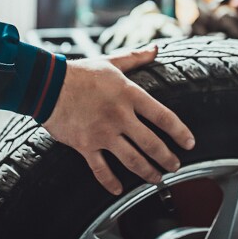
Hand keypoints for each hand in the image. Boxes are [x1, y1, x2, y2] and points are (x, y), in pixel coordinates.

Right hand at [42, 45, 195, 194]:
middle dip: (167, 159)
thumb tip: (155, 49)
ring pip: (132, 160)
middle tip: (175, 166)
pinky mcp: (86, 145)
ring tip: (157, 179)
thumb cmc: (80, 73)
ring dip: (148, 173)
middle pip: (151, 144)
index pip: (163, 117)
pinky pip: (101, 169)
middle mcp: (119, 116)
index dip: (180, 132)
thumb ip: (135, 58)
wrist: (48, 85)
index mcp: (129, 94)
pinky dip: (110, 182)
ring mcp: (103, 133)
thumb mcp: (111, 63)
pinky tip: (119, 189)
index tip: (189, 143)